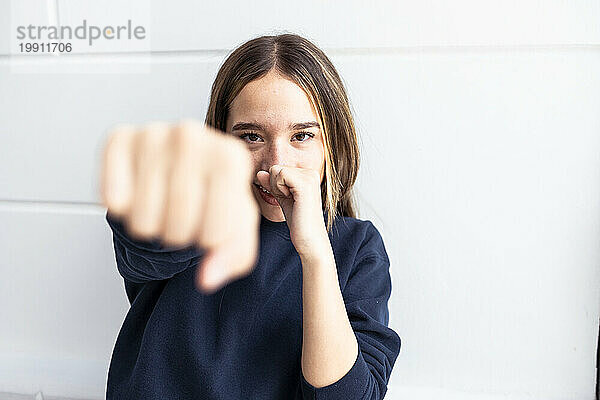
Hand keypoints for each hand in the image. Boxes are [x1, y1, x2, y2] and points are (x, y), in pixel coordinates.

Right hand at [100, 119, 260, 292]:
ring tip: (161, 205)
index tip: (209, 227)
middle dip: (179, 237)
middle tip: (181, 217)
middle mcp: (193, 137)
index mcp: (231, 157)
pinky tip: (137, 192)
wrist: (182, 165)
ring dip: (150, 227)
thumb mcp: (236, 226)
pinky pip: (113, 200)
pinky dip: (123, 209)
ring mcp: (154, 134)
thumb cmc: (213, 195)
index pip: (216, 232)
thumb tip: (207, 278)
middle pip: (177, 227)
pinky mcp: (119, 138)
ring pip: (143, 219)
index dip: (208, 243)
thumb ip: (234, 256)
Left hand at [256, 165, 327, 256]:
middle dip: (276, 187)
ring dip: (277, 189)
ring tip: (292, 202)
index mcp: (308, 174)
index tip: (289, 200)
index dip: (276, 187)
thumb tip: (260, 173)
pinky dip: (279, 189)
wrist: (309, 239)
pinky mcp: (305, 183)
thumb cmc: (298, 222)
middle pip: (276, 168)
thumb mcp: (282, 199)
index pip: (278, 169)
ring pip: (276, 170)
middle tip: (291, 202)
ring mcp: (309, 176)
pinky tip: (292, 201)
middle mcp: (310, 172)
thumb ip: (272, 185)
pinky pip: (279, 174)